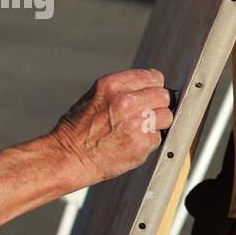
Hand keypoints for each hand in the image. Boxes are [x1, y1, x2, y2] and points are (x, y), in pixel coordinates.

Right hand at [49, 69, 172, 185]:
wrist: (69, 157)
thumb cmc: (77, 129)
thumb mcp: (94, 96)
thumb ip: (122, 88)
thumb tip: (148, 86)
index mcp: (113, 85)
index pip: (153, 77)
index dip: (153, 87)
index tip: (150, 94)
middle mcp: (126, 102)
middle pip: (163, 96)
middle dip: (156, 104)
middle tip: (144, 114)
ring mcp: (136, 124)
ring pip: (166, 117)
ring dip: (156, 123)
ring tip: (138, 129)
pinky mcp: (142, 144)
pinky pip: (158, 138)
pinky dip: (148, 141)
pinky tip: (132, 142)